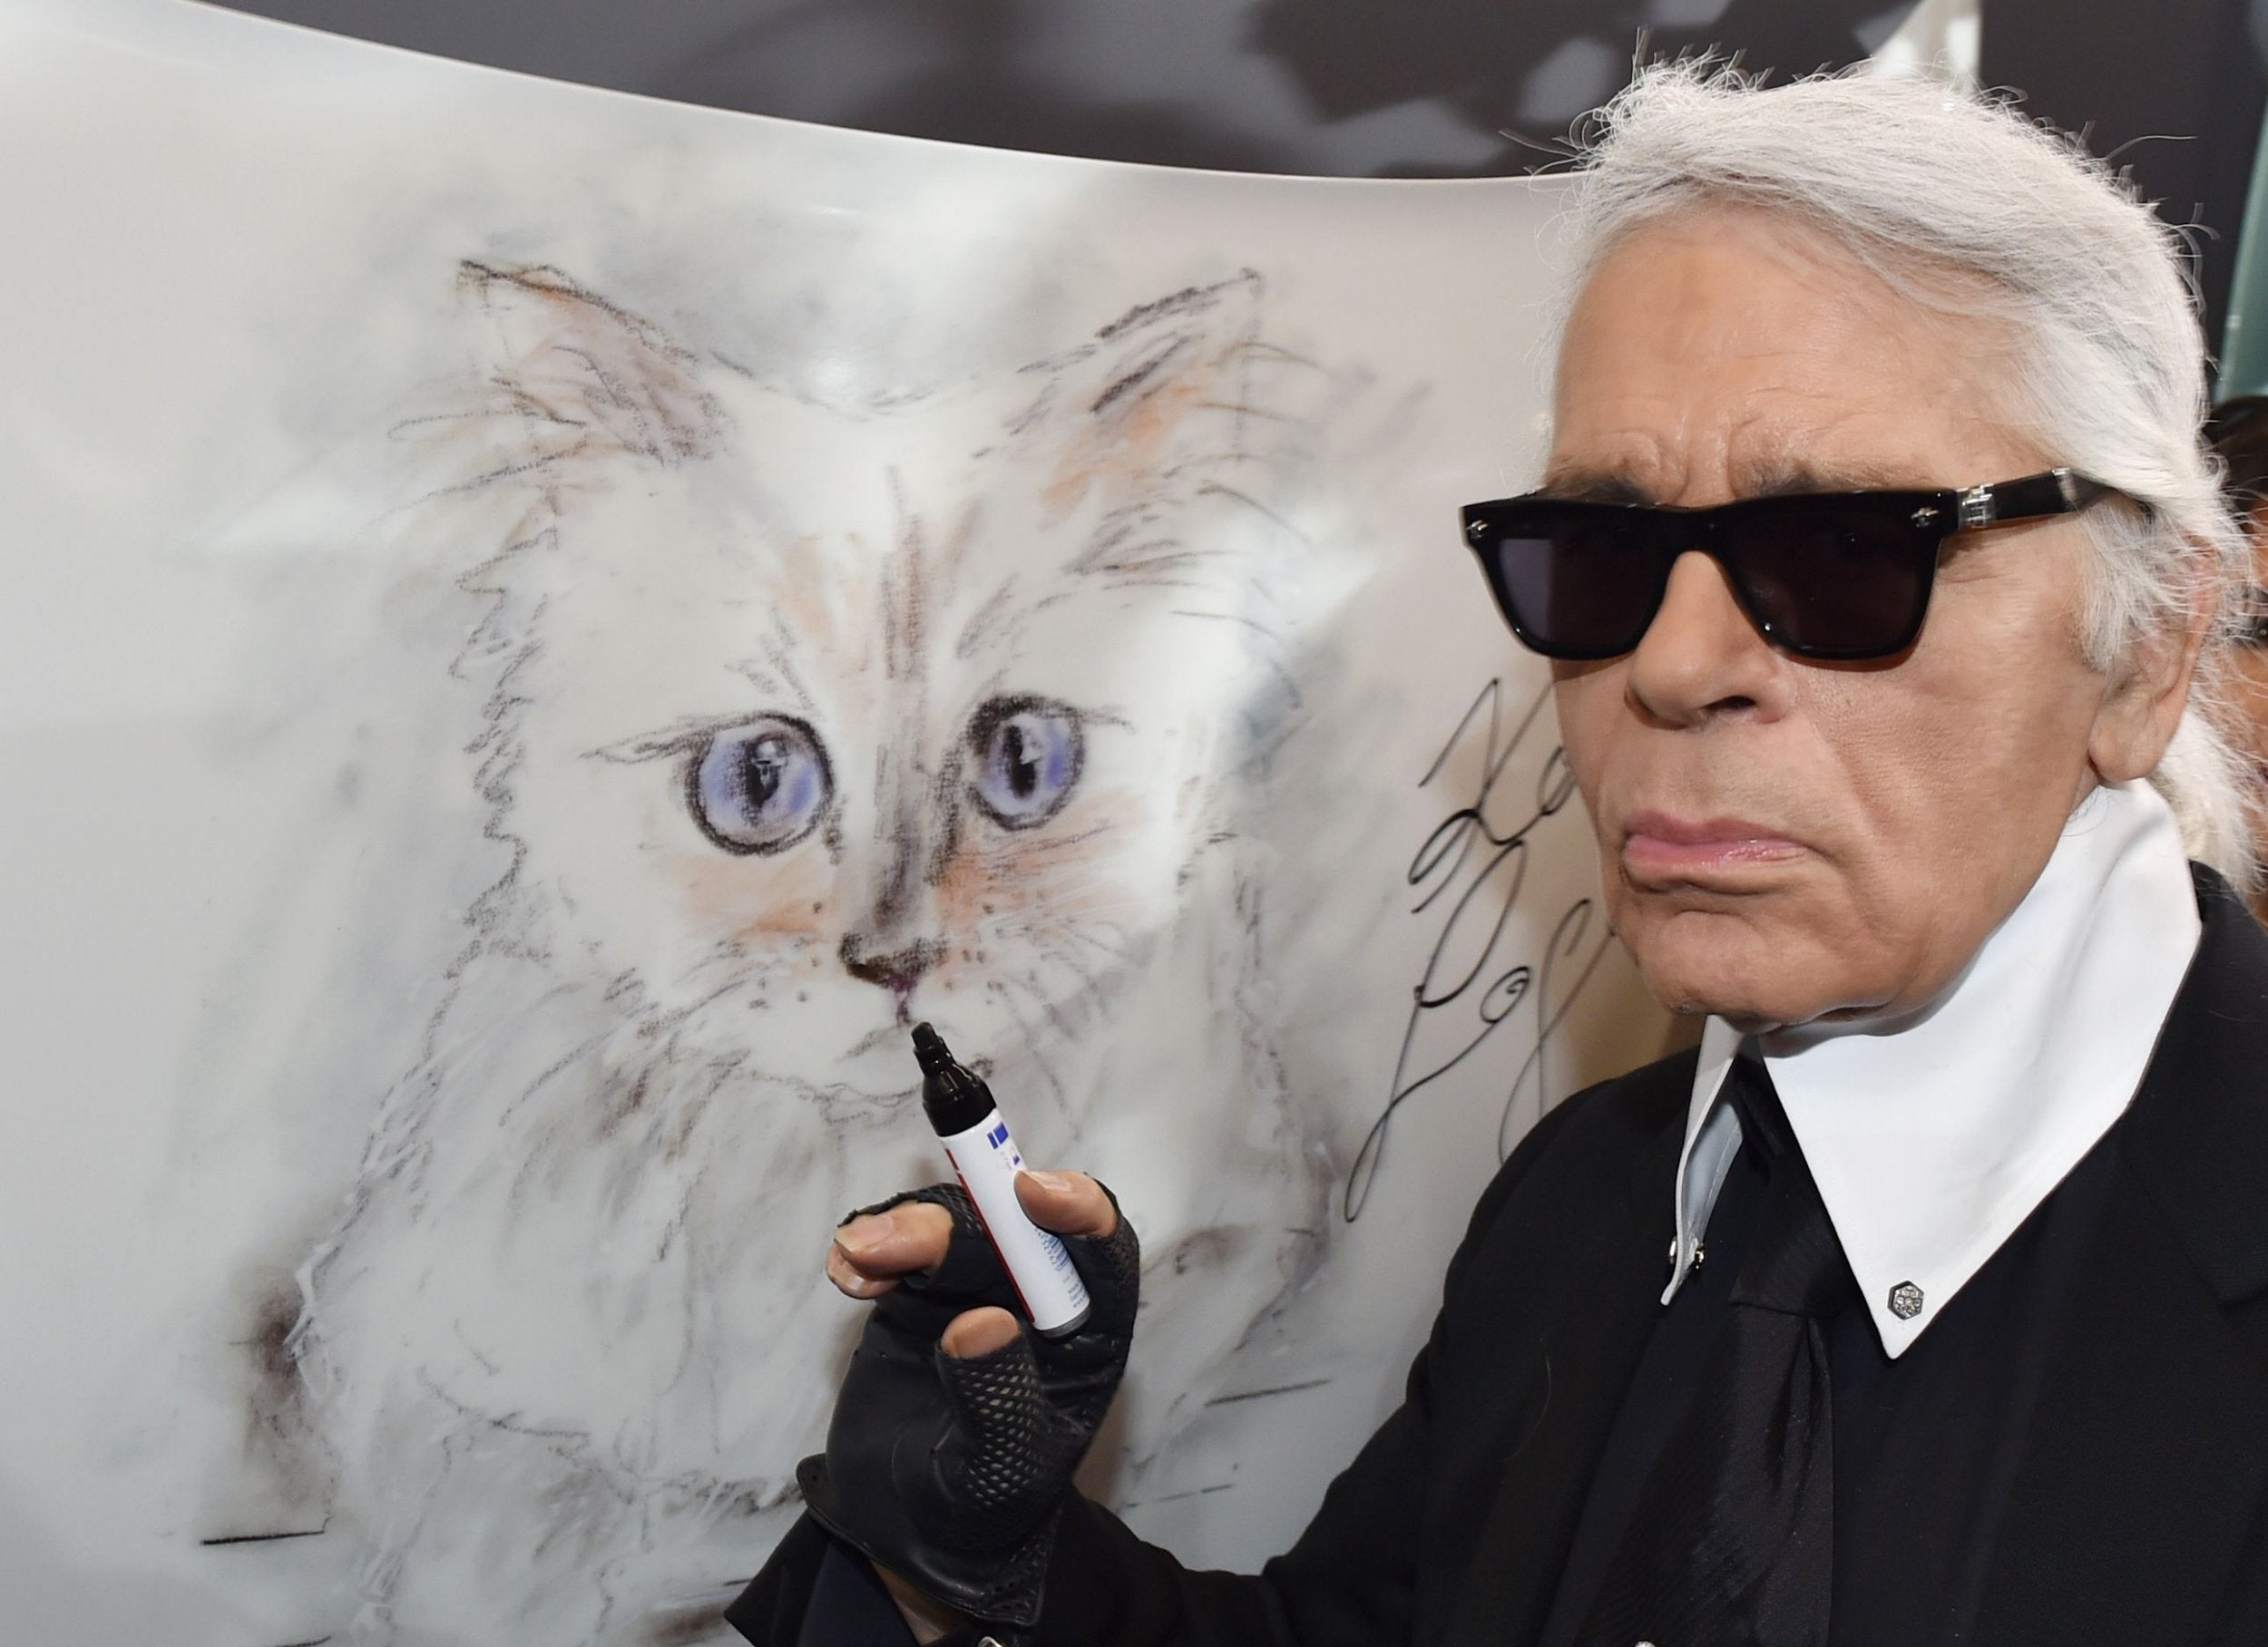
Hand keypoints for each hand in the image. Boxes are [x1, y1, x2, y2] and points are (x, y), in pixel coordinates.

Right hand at [801, 1170, 1139, 1632]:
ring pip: (950, 1227)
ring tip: (856, 1260)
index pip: (1103, 1256)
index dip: (1077, 1211)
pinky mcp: (918, 1292)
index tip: (1030, 1191)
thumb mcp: (1000, 1474)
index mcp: (1088, 1337)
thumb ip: (997, 1403)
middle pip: (1010, 1229)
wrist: (911, 1531)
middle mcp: (1037, 1300)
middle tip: (886, 1244)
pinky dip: (868, 1248)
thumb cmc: (981, 1508)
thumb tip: (981, 1322)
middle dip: (952, 1224)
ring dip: (902, 1230)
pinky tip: (846, 1274)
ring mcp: (974, 1288)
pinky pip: (897, 1248)